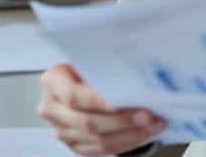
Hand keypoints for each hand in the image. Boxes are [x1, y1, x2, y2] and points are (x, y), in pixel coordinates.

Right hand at [38, 63, 165, 155]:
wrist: (82, 81)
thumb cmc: (89, 66)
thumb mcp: (92, 58)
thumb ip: (106, 66)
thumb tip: (138, 73)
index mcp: (52, 81)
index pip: (74, 95)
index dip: (99, 101)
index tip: (125, 100)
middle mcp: (52, 108)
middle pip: (87, 122)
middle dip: (122, 120)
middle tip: (148, 115)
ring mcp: (61, 130)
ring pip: (97, 140)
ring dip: (130, 134)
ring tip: (153, 124)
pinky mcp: (74, 144)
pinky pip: (101, 150)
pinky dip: (126, 142)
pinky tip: (143, 133)